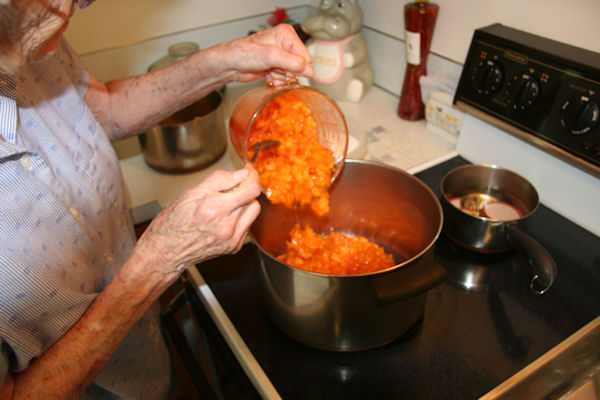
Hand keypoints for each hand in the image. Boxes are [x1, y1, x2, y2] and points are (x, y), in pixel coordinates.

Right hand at [136, 165, 260, 274]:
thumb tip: (241, 173)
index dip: (251, 176)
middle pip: (252, 198)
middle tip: (236, 184)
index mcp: (214, 208)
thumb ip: (219, 180)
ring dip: (244, 202)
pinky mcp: (234, 246)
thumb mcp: (190, 193)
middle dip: (245, 188)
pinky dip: (239, 217)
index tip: (247, 170)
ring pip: (252, 210)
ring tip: (226, 203)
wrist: (165, 252)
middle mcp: (226, 225)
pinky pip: (246, 225)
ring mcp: (232, 238)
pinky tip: (223, 218)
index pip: (249, 189)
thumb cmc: (172, 223)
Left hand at [216, 23, 313, 85]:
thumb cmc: (244, 54)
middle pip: (300, 66)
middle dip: (288, 72)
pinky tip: (268, 75)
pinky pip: (285, 79)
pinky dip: (277, 80)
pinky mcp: (276, 66)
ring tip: (269, 71)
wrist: (230, 65)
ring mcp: (281, 56)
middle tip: (274, 69)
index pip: (305, 56)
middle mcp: (285, 44)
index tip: (283, 67)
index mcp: (287, 35)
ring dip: (281, 77)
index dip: (297, 66)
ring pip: (292, 74)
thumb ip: (290, 62)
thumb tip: (308, 69)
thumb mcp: (270, 56)